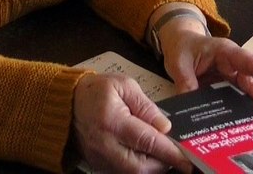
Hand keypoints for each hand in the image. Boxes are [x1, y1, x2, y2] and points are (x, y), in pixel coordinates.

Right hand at [71, 72, 191, 173]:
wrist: (66, 104)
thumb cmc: (96, 91)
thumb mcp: (124, 86)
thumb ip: (146, 106)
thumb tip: (165, 127)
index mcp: (112, 122)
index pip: (146, 142)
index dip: (169, 152)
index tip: (187, 159)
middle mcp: (105, 145)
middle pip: (140, 167)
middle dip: (162, 164)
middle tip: (177, 156)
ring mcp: (100, 158)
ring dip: (152, 167)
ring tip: (164, 155)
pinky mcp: (98, 165)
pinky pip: (123, 172)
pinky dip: (139, 168)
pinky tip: (148, 157)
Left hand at [158, 23, 252, 118]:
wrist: (180, 44)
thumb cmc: (184, 48)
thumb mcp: (180, 63)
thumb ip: (186, 82)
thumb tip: (190, 106)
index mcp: (226, 52)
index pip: (248, 62)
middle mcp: (234, 66)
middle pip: (251, 84)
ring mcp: (231, 79)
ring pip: (246, 95)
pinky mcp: (226, 89)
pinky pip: (235, 102)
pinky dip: (241, 114)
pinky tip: (245, 128)